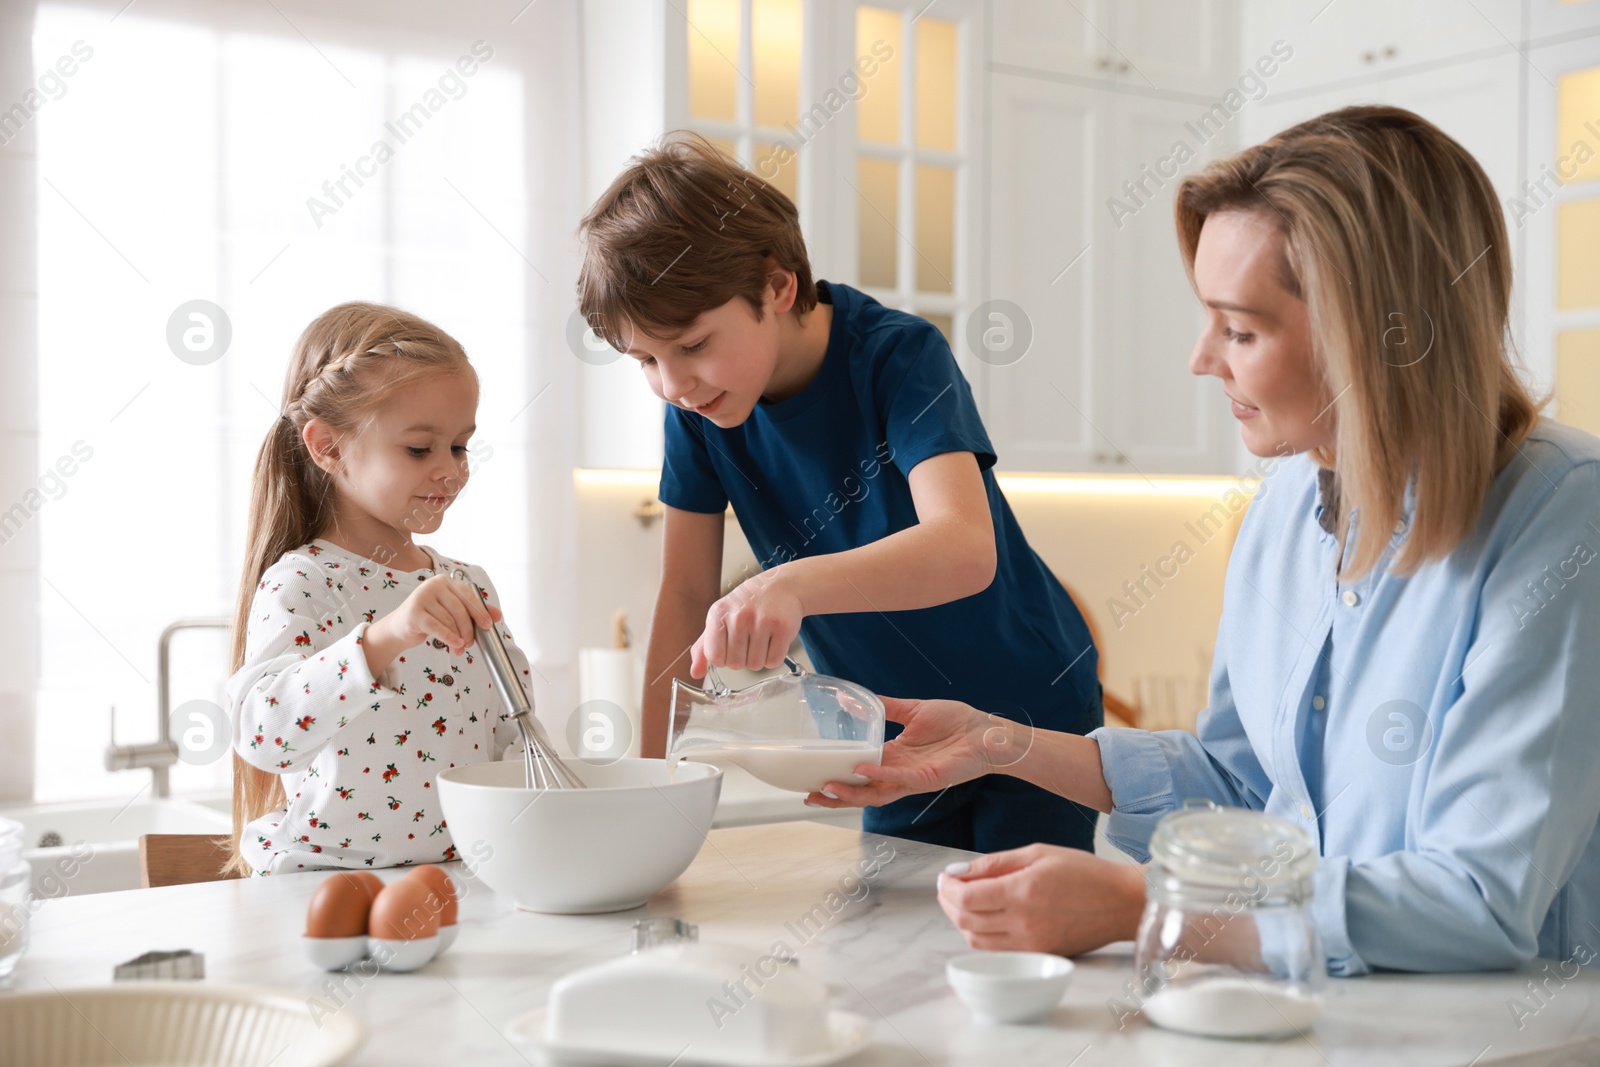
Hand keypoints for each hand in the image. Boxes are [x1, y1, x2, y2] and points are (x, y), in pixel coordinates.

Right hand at [372, 575, 501, 657]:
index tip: (488, 625)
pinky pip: (437, 627)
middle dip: (469, 628)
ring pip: (449, 620)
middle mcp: (433, 585)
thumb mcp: (452, 612)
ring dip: (458, 637)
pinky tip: (455, 645)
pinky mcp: (413, 612)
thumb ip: (474, 611)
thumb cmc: (428, 618)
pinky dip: (448, 637)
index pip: (467, 595)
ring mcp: (421, 597)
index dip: (479, 611)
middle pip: (459, 608)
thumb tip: (498, 615)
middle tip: (471, 642)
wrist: (400, 627)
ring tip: (461, 647)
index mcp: (445, 581)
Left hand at [690, 569, 802, 674]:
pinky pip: (773, 661)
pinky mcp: (783, 627)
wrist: (780, 586)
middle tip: (749, 639)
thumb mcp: (720, 618)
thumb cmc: (747, 605)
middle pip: (736, 664)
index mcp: (719, 614)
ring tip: (762, 637)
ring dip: (759, 658)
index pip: (715, 657)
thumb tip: (695, 673)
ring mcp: (762, 621)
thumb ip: (704, 647)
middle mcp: (739, 616)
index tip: (729, 646)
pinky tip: (773, 639)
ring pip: (755, 665)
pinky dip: (774, 656)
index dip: (723, 658)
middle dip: (743, 658)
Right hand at [804, 696, 1034, 808]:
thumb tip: (853, 695)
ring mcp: (912, 778)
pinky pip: (898, 779)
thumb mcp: (912, 710)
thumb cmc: (956, 722)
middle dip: (835, 797)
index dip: (836, 778)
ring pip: (875, 793)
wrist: (985, 730)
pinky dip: (879, 775)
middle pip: (861, 792)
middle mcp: (898, 772)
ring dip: (850, 793)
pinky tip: (862, 769)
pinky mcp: (927, 778)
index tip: (811, 779)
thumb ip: (884, 706)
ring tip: (826, 788)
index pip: (858, 773)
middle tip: (809, 795)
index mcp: (893, 757)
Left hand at [937, 845, 1145, 955]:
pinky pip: (997, 950)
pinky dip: (982, 934)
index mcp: (1023, 892)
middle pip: (966, 920)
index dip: (948, 887)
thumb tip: (960, 871)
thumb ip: (995, 863)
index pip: (967, 897)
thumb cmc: (1085, 873)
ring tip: (965, 900)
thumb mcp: (1038, 853)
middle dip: (949, 902)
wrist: (1122, 903)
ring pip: (976, 940)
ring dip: (962, 920)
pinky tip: (986, 916)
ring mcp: (1032, 944)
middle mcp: (1024, 923)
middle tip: (949, 886)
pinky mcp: (1038, 955)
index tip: (945, 877)